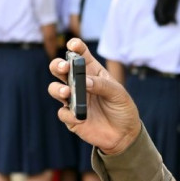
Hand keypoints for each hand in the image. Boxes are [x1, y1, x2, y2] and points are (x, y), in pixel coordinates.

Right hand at [49, 38, 140, 154]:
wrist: (124, 134)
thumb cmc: (122, 108)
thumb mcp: (118, 93)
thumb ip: (102, 85)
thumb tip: (84, 81)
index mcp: (92, 72)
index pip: (80, 54)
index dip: (75, 47)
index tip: (73, 46)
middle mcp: (80, 83)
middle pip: (61, 68)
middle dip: (58, 65)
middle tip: (64, 67)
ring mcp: (73, 99)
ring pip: (55, 88)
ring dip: (57, 89)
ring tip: (67, 93)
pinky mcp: (71, 117)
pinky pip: (63, 113)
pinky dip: (68, 114)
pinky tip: (79, 117)